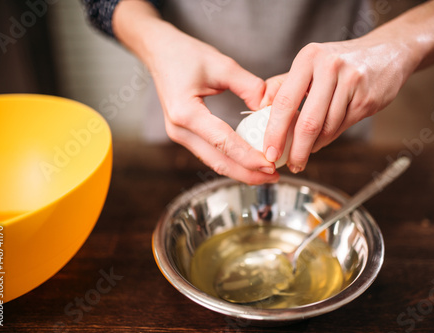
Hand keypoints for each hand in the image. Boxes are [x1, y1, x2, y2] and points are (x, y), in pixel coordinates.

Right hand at [148, 26, 278, 183]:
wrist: (159, 53)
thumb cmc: (187, 55)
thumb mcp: (223, 65)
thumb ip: (250, 87)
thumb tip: (270, 110)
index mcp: (186, 112)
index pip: (223, 142)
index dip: (248, 157)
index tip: (270, 165)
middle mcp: (179, 129)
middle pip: (218, 162)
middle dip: (247, 173)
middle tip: (274, 177)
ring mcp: (178, 135)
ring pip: (213, 162)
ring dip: (240, 170)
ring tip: (265, 173)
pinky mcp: (184, 135)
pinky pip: (210, 154)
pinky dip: (230, 161)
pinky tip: (248, 162)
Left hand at [261, 0, 433, 173]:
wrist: (388, 52)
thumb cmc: (341, 61)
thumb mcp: (310, 63)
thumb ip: (283, 84)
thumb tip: (259, 107)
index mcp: (308, 58)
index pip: (284, 101)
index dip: (275, 131)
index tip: (269, 151)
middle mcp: (329, 67)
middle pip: (308, 122)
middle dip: (297, 150)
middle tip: (291, 165)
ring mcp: (352, 83)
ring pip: (327, 128)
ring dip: (314, 146)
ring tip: (306, 152)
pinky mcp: (367, 99)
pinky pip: (342, 127)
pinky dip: (329, 138)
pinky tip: (323, 139)